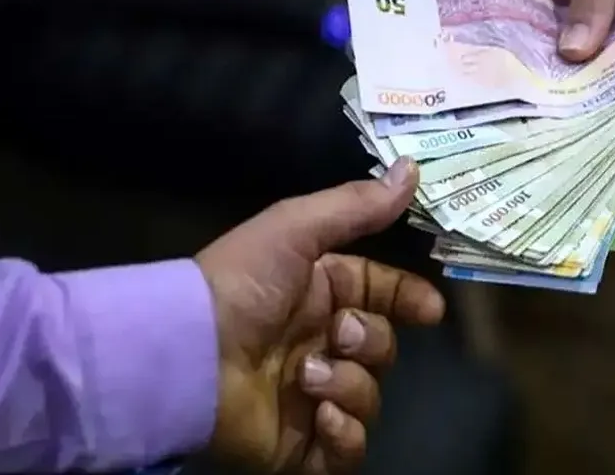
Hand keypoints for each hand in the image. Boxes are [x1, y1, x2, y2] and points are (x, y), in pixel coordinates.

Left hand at [196, 158, 443, 472]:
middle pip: (382, 347)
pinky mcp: (302, 446)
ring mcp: (312, 397)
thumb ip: (356, 205)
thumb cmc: (240, 285)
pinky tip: (320, 415)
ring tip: (306, 378)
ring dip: (350, 384)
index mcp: (321, 295)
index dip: (408, 301)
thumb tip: (413, 168)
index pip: (382, 296)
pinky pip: (349, 449)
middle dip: (370, 341)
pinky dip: (344, 434)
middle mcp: (320, 344)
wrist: (185, 354)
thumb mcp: (296, 228)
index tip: (429, 311)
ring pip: (370, 396)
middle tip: (339, 335)